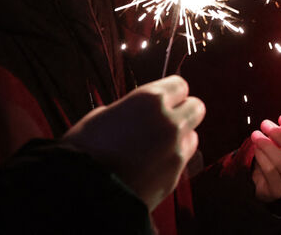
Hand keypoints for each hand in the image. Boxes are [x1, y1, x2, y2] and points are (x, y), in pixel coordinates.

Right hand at [63, 75, 203, 210]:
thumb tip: (134, 114)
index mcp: (150, 100)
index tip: (162, 100)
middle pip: (196, 107)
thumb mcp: (100, 117)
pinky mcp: (176, 177)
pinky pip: (182, 161)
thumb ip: (128, 110)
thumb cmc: (83, 151)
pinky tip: (151, 167)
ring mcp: (176, 150)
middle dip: (183, 112)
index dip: (170, 93)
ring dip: (180, 138)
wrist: (84, 196)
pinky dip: (172, 161)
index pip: (180, 85)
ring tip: (155, 148)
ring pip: (193, 136)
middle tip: (164, 121)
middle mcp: (170, 122)